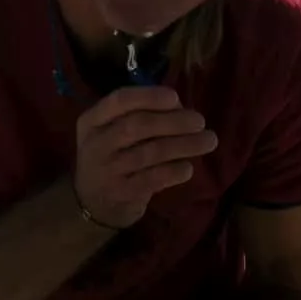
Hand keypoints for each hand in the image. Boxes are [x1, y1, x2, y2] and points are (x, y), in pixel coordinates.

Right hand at [73, 86, 218, 229]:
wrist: (93, 203)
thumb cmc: (111, 157)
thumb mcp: (110, 132)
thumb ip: (138, 115)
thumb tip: (179, 106)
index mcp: (92, 121)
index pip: (119, 100)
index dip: (149, 96)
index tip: (175, 96)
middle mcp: (96, 144)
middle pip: (137, 126)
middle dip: (173, 121)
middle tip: (200, 121)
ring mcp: (108, 171)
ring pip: (149, 153)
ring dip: (183, 145)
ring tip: (208, 141)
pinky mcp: (122, 193)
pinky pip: (153, 179)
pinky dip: (174, 171)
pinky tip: (189, 168)